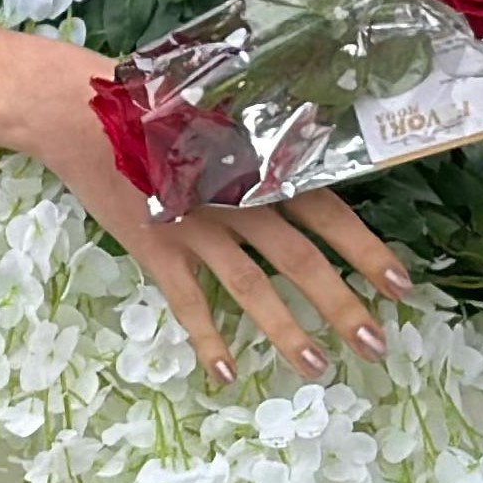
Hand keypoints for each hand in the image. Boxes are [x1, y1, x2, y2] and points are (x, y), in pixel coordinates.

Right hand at [9, 41, 412, 387]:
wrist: (80, 114)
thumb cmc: (154, 107)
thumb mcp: (220, 119)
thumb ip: (262, 150)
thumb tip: (312, 171)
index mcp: (258, 166)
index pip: (328, 213)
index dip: (367, 251)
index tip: (402, 286)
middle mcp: (236, 200)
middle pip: (300, 261)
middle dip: (342, 306)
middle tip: (376, 346)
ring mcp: (195, 228)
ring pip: (252, 288)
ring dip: (287, 331)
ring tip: (318, 368)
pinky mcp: (155, 248)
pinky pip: (188, 302)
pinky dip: (207, 339)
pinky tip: (225, 374)